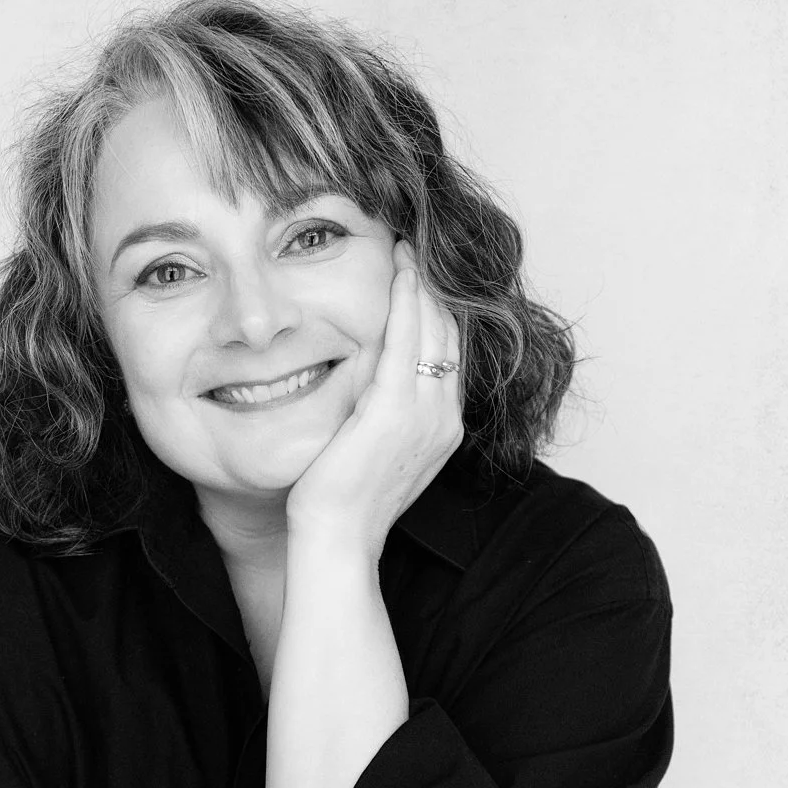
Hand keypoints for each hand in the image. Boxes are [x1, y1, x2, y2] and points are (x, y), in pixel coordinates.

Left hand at [285, 239, 467, 555]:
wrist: (337, 541)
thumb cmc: (344, 503)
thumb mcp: (374, 451)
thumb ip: (383, 414)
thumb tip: (370, 384)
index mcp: (442, 428)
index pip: (448, 354)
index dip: (437, 311)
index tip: (419, 276)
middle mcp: (445, 419)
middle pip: (450, 335)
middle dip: (434, 288)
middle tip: (415, 246)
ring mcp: (426, 416)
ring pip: (435, 331)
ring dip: (422, 284)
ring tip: (408, 248)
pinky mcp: (395, 413)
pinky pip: (408, 343)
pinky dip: (406, 302)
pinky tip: (399, 273)